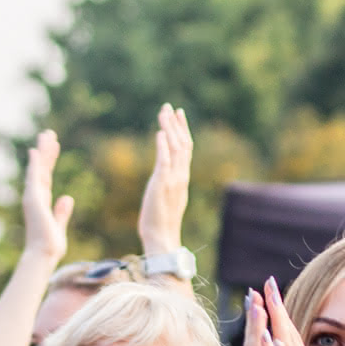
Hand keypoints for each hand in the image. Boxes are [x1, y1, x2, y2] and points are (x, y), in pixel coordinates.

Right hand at [21, 131, 72, 263]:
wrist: (44, 254)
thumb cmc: (51, 245)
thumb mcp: (59, 225)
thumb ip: (62, 211)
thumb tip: (68, 197)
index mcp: (42, 202)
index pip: (46, 177)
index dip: (48, 162)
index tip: (52, 148)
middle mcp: (35, 196)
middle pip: (41, 168)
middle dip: (46, 151)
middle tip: (49, 134)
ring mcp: (32, 197)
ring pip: (38, 169)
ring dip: (43, 152)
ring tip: (47, 135)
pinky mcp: (33, 199)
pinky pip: (34, 177)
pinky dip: (35, 164)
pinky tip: (36, 151)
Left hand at [138, 104, 192, 255]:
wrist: (161, 238)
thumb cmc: (160, 223)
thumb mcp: (165, 199)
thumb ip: (166, 185)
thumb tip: (163, 178)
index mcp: (182, 179)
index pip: (185, 150)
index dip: (182, 131)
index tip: (177, 116)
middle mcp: (181, 177)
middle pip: (182, 145)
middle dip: (177, 124)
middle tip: (170, 107)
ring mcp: (173, 181)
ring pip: (175, 149)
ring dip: (169, 129)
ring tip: (163, 112)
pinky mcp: (162, 184)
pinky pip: (164, 161)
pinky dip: (163, 145)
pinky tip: (160, 132)